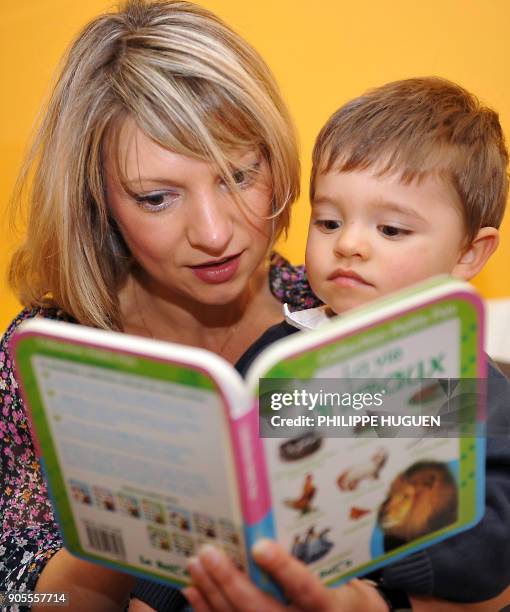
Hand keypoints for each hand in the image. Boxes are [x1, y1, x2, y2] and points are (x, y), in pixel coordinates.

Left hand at [183, 540, 387, 611]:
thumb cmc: (345, 592)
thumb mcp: (342, 573)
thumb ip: (313, 554)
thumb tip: (273, 522)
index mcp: (328, 605)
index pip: (305, 589)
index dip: (282, 569)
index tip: (260, 546)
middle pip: (260, 609)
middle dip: (229, 580)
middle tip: (208, 553)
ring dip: (213, 592)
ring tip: (196, 564)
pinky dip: (209, 609)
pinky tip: (194, 590)